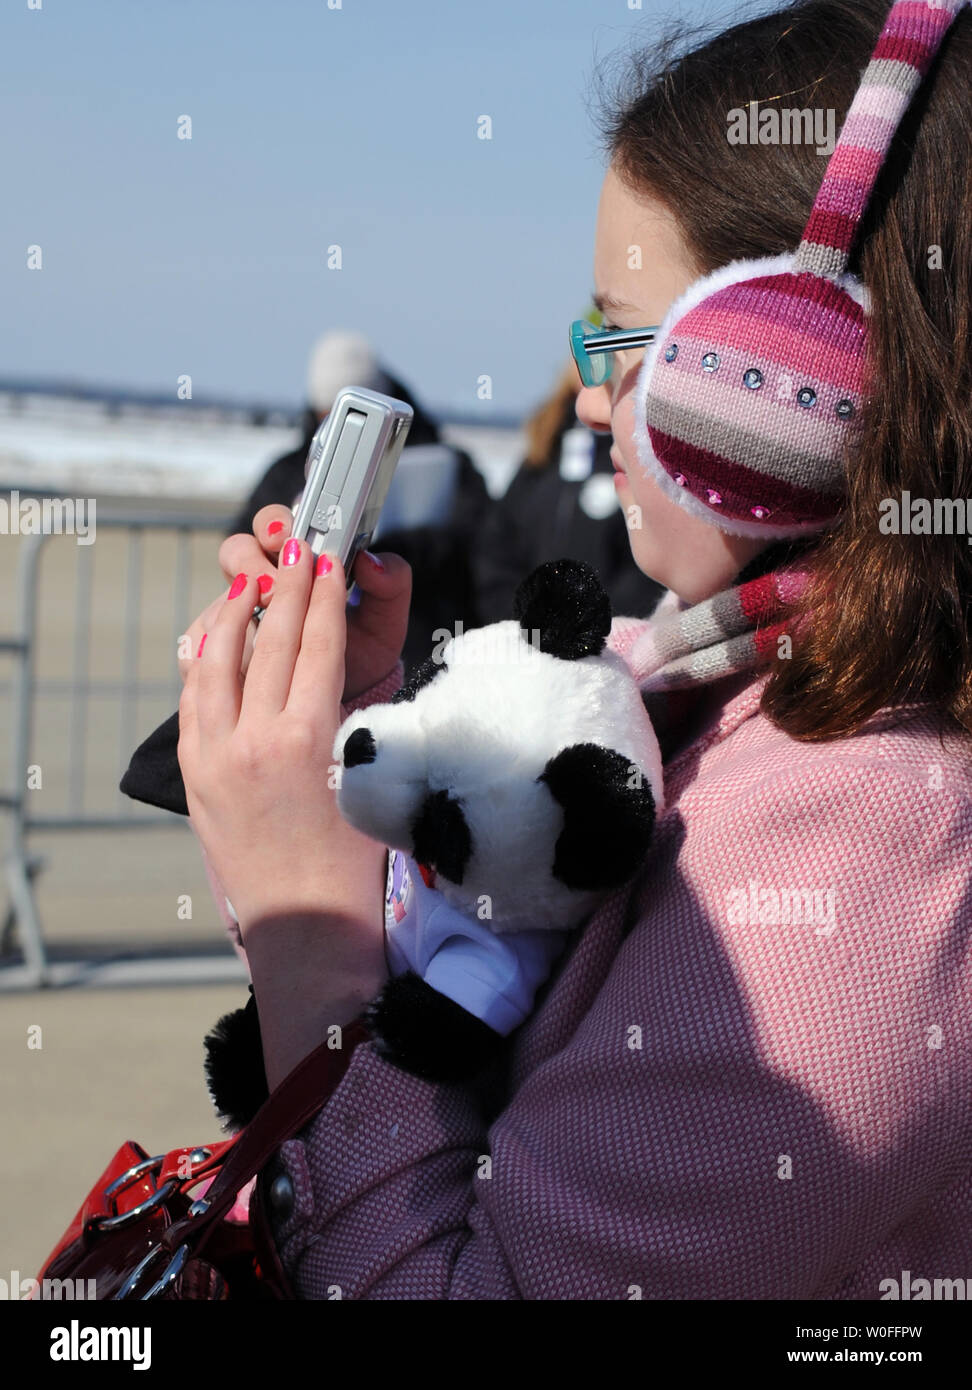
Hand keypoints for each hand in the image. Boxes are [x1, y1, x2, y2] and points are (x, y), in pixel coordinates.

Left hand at [177, 539, 388, 949]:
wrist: (306, 934)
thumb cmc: (352, 870)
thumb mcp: (368, 784)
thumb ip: (353, 723)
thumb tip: (340, 676)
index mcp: (305, 740)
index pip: (315, 645)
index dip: (322, 596)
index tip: (327, 560)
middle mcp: (252, 740)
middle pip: (268, 642)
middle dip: (284, 588)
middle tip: (295, 547)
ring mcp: (214, 757)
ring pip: (216, 663)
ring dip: (233, 615)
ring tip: (249, 581)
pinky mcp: (195, 776)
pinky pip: (192, 700)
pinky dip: (203, 661)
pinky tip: (212, 640)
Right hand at [180, 505, 411, 700]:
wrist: (340, 711)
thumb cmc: (360, 659)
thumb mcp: (384, 624)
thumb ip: (390, 585)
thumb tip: (370, 562)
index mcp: (301, 564)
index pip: (277, 526)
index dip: (276, 525)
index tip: (289, 539)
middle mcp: (264, 581)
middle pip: (236, 551)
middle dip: (252, 563)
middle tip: (272, 586)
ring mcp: (234, 615)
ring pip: (218, 597)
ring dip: (235, 610)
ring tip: (263, 628)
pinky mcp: (216, 650)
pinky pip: (201, 641)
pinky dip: (216, 646)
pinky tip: (240, 663)